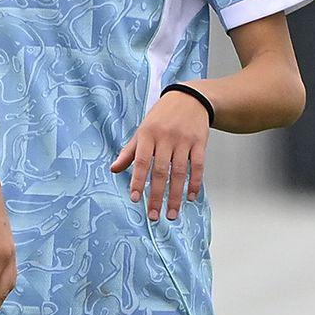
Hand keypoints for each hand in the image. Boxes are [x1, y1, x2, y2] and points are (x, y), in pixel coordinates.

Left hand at [111, 85, 210, 220]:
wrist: (190, 98)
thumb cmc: (161, 117)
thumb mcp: (142, 130)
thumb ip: (129, 152)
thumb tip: (114, 170)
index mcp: (148, 135)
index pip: (141, 162)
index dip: (138, 181)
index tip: (135, 199)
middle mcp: (166, 138)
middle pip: (161, 171)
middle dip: (157, 196)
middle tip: (154, 216)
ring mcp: (184, 141)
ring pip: (180, 172)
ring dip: (175, 196)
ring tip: (172, 214)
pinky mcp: (200, 142)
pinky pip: (198, 166)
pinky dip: (195, 183)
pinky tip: (190, 197)